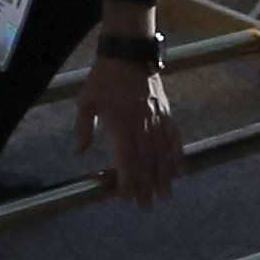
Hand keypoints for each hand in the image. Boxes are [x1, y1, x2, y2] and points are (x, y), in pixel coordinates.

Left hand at [74, 55, 184, 205]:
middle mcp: (141, 126)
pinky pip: (175, 137)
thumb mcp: (86, 102)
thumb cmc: (103, 78)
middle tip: (148, 205)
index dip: (127, 180)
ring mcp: (156, 119)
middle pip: (146, 162)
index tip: (127, 197)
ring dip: (164, 176)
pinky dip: (178, 154)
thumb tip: (78, 152)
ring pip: (162, 153)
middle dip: (147, 186)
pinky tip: (181, 169)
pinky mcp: (166, 112)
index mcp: (120, 125)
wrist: (128, 53)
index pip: (126, 160)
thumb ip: (83, 128)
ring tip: (166, 195)